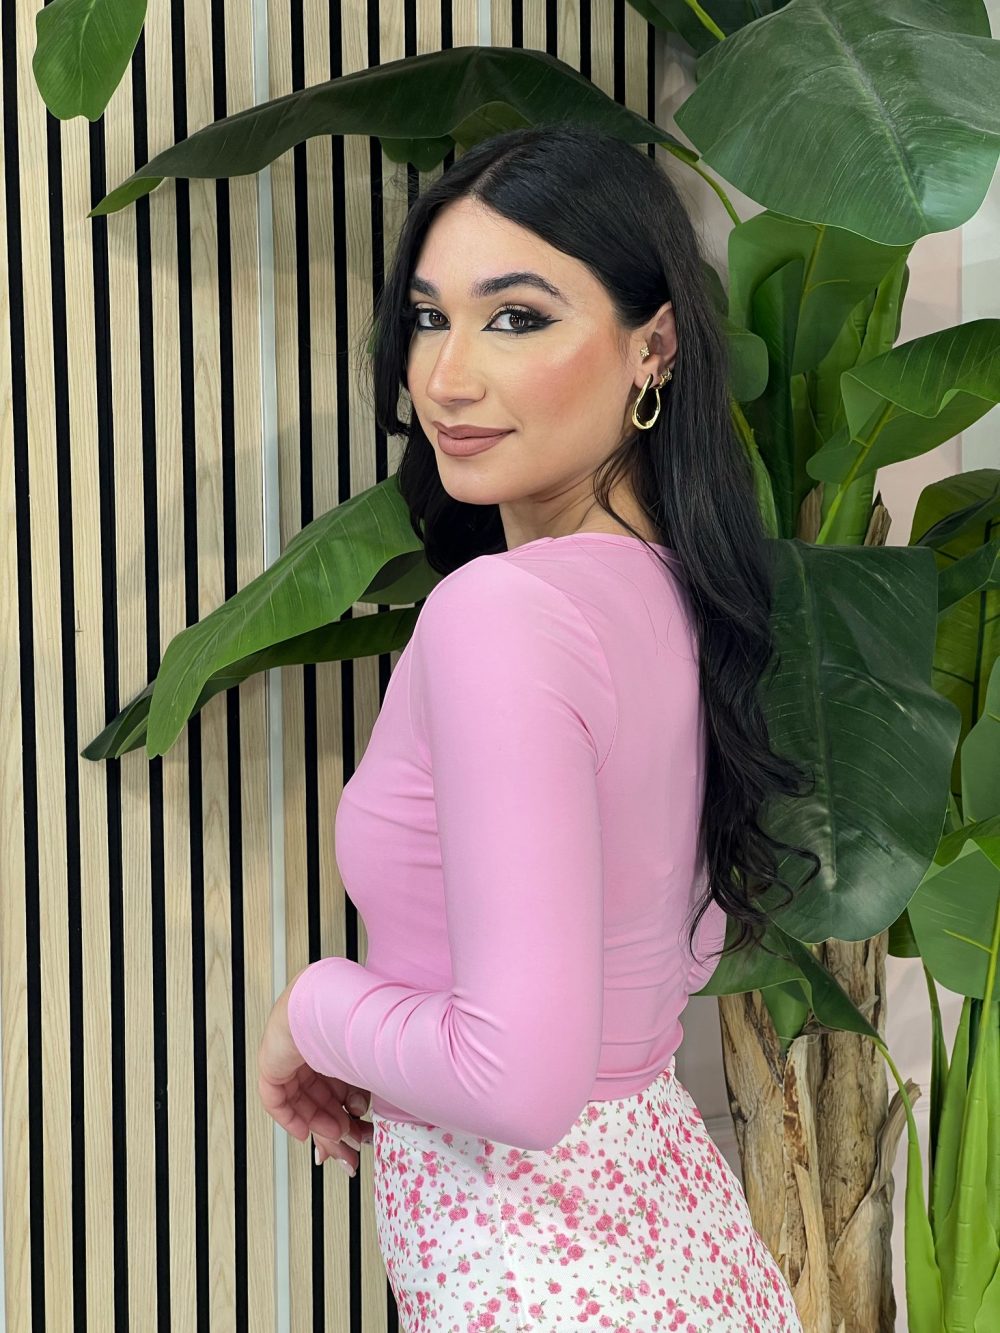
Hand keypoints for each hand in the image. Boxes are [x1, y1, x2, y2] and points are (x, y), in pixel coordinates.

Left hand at [257, 969, 373, 1175]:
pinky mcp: (272, 1065)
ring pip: (303, 1102)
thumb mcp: (365, 1070)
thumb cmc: (356, 1024)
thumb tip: (370, 1122)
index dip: (348, 1116)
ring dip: (320, 1124)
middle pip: (321, 1100)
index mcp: (334, 1047)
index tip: (359, 1138)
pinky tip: (305, 1132)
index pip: (337, 1090)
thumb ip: (364, 1096)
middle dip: (337, 1129)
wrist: (330, 1005)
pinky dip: (291, 1119)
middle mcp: (312, 1053)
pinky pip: (276, 1100)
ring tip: (337, 1135)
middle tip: (349, 1153)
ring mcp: (291, 1059)